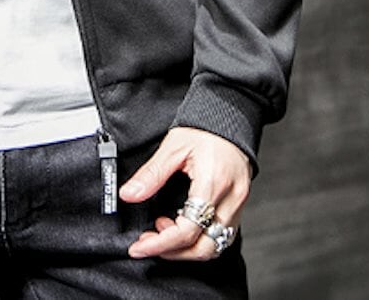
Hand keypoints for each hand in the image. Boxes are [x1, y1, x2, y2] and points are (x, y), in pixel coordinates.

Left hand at [119, 126, 251, 260]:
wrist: (230, 115)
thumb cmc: (205, 127)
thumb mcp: (173, 147)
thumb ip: (151, 174)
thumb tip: (129, 194)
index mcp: (213, 184)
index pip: (187, 230)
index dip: (160, 243)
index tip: (140, 246)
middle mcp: (230, 199)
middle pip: (204, 248)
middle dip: (172, 252)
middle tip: (148, 242)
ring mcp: (238, 204)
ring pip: (215, 245)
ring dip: (186, 247)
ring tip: (163, 230)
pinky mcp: (239, 204)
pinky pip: (222, 234)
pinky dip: (199, 237)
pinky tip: (181, 224)